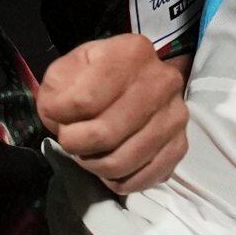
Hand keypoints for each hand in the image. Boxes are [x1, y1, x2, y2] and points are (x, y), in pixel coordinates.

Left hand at [36, 34, 189, 194]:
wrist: (135, 81)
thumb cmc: (96, 76)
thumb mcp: (69, 68)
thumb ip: (57, 88)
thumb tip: (59, 117)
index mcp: (133, 53)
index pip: (85, 100)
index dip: (59, 115)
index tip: (54, 114)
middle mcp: (163, 81)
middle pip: (106, 133)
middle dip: (75, 144)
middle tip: (70, 139)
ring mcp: (175, 115)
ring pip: (122, 161)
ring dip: (94, 165)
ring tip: (88, 153)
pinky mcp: (180, 144)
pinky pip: (143, 178)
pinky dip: (119, 181)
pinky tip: (110, 167)